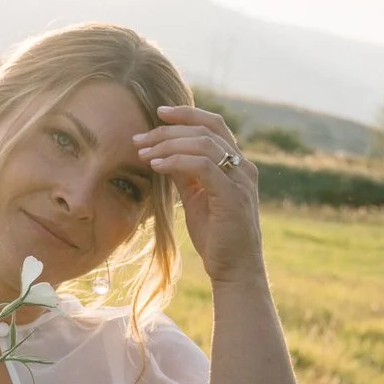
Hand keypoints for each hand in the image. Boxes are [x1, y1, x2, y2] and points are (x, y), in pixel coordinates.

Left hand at [134, 105, 264, 287]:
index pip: (213, 125)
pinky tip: (156, 166)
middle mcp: (243, 167)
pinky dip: (176, 161)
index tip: (158, 113)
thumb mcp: (196, 199)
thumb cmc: (216, 236)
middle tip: (139, 138)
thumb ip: (186, 175)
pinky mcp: (232, 196)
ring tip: (142, 153)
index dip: (187, 114)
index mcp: (237, 164)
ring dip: (168, 144)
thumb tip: (164, 155)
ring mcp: (240, 180)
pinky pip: (202, 166)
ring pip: (203, 144)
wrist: (235, 269)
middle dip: (168, 130)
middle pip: (206, 130)